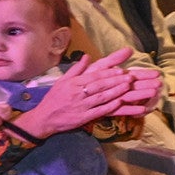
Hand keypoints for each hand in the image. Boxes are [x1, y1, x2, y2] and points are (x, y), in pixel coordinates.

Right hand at [15, 50, 152, 136]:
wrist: (43, 118)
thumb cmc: (54, 98)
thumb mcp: (62, 81)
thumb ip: (76, 69)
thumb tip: (87, 56)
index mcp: (73, 83)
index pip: (93, 76)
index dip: (108, 73)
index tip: (121, 71)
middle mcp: (77, 93)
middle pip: (99, 86)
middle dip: (116, 81)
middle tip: (130, 77)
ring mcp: (80, 106)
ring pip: (101, 97)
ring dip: (116, 92)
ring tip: (128, 87)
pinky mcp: (82, 118)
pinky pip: (98, 111)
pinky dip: (109, 106)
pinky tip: (120, 102)